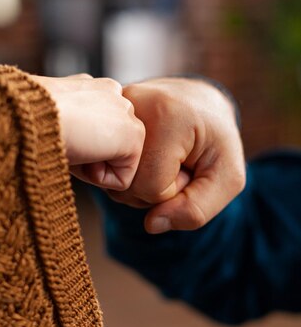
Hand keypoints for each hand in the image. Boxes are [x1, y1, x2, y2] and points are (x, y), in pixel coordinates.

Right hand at [32, 74, 144, 190]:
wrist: (33, 115)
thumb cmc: (28, 120)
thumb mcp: (47, 119)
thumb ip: (69, 125)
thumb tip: (75, 148)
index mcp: (90, 87)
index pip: (93, 127)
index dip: (74, 142)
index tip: (54, 133)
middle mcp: (112, 93)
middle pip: (106, 145)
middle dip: (86, 153)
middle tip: (63, 140)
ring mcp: (127, 112)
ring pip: (114, 161)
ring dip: (91, 165)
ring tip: (71, 145)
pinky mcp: (135, 135)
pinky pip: (121, 179)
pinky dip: (99, 178)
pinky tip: (82, 154)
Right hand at [108, 77, 245, 233]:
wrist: (198, 101)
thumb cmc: (216, 140)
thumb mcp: (227, 177)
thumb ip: (197, 209)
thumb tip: (151, 225)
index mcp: (166, 115)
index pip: (151, 187)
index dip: (174, 190)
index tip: (188, 165)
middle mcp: (130, 104)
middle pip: (126, 186)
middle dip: (153, 187)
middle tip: (174, 160)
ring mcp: (110, 107)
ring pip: (110, 178)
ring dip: (137, 179)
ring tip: (158, 154)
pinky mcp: (99, 112)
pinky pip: (101, 162)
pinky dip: (122, 168)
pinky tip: (140, 151)